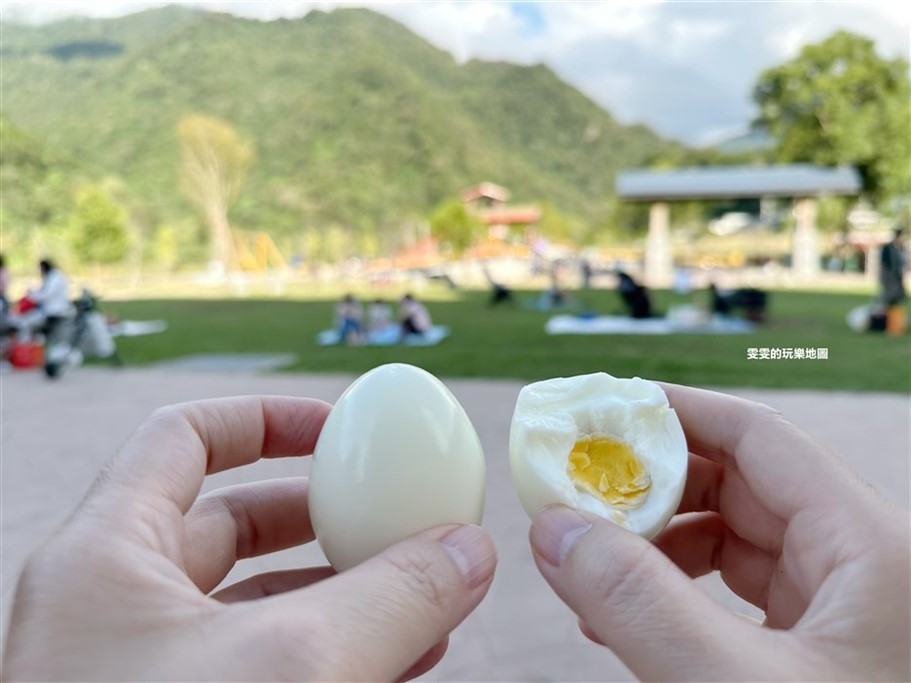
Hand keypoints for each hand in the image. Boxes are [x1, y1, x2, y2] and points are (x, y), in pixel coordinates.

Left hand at [3, 397, 496, 681]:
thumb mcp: (294, 666)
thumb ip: (392, 596)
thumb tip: (470, 549)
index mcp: (104, 559)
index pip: (183, 439)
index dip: (266, 421)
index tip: (342, 431)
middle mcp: (115, 612)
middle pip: (227, 524)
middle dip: (320, 515)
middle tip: (391, 513)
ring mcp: (144, 678)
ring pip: (254, 607)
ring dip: (343, 593)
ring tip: (422, 592)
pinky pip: (265, 671)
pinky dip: (335, 655)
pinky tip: (405, 662)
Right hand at [530, 383, 909, 680]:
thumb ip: (640, 606)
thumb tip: (554, 528)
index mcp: (873, 545)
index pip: (757, 436)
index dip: (673, 412)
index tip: (597, 412)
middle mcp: (865, 563)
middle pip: (741, 483)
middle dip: (651, 485)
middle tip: (576, 493)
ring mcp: (844, 609)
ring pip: (736, 540)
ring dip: (657, 543)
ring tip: (594, 567)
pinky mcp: (821, 650)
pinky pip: (739, 594)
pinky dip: (678, 594)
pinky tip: (632, 618)